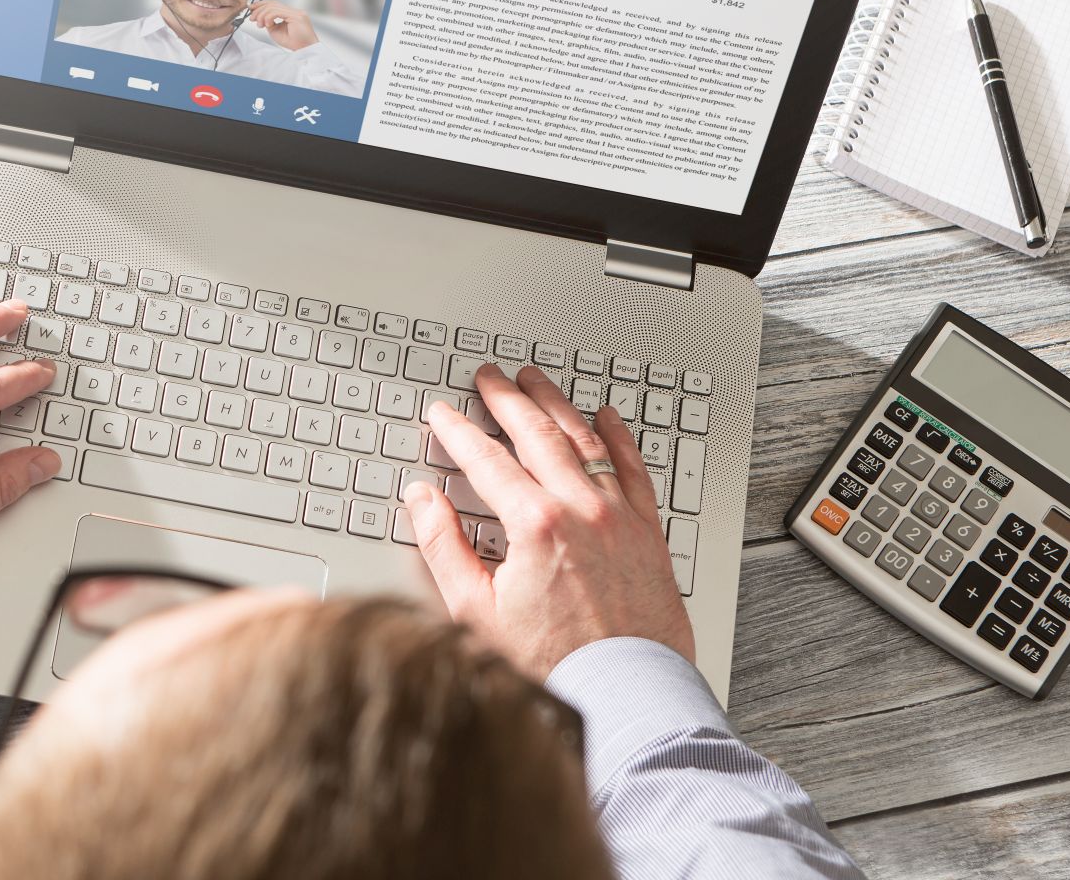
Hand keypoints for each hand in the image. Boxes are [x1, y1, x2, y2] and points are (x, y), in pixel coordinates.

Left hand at [245, 0, 318, 50]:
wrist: (305, 50)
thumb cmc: (294, 43)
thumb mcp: (276, 31)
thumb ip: (269, 22)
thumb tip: (261, 17)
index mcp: (291, 14)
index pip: (274, 4)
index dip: (261, 5)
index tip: (251, 9)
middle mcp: (294, 11)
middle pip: (273, 3)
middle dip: (259, 9)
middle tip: (252, 18)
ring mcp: (296, 13)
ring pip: (274, 7)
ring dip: (262, 15)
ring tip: (259, 24)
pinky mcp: (297, 16)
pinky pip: (278, 12)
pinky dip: (269, 17)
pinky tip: (267, 24)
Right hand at [404, 364, 692, 679]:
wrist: (623, 692)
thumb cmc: (551, 663)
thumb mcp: (475, 611)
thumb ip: (443, 548)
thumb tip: (421, 502)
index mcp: (534, 525)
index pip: (485, 459)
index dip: (458, 431)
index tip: (442, 414)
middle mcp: (581, 510)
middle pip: (537, 434)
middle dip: (508, 399)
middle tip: (490, 377)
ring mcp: (620, 517)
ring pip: (585, 440)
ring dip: (556, 405)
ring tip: (537, 382)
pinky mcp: (648, 532)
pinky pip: (633, 468)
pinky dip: (618, 437)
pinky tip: (606, 418)